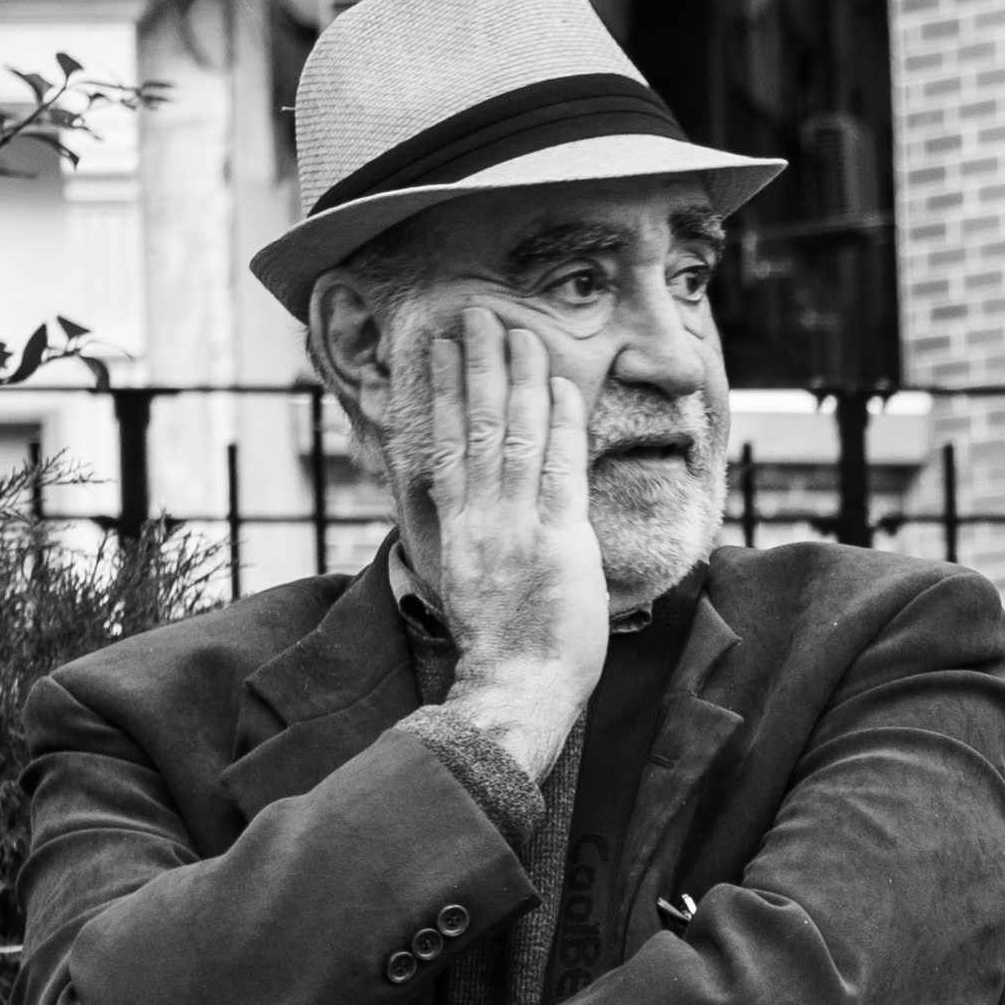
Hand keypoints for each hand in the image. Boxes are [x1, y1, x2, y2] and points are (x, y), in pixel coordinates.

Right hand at [394, 301, 615, 751]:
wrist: (515, 691)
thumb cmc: (500, 651)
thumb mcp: (470, 585)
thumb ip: (472, 540)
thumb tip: (469, 510)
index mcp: (458, 528)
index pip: (446, 444)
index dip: (445, 392)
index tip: (443, 351)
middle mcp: (481, 518)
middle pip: (475, 426)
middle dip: (477, 365)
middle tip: (476, 314)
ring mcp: (517, 526)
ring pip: (512, 436)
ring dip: (517, 378)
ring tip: (518, 329)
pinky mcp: (557, 541)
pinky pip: (558, 470)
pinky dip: (559, 424)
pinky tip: (561, 385)